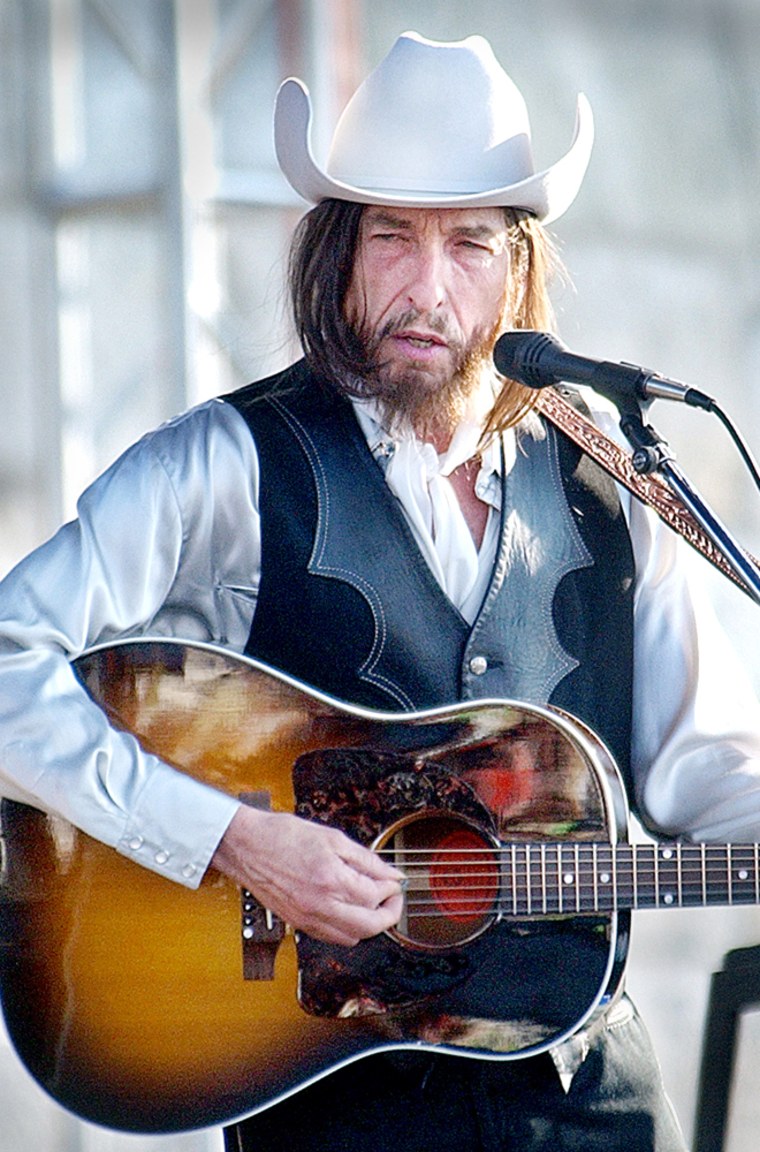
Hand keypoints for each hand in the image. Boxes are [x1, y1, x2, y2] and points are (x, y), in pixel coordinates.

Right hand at [210, 805, 404, 945]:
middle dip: (389, 914)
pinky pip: (332, 938)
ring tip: (372, 904)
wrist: (246, 846)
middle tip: (392, 898)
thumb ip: (366, 859)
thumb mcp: (332, 838)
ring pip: (352, 938)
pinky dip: (348, 929)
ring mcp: (308, 918)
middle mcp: (320, 905)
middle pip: (370, 926)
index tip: (394, 880)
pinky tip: (349, 911)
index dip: (391, 888)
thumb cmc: (283, 836)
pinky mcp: (298, 924)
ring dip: (369, 924)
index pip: (375, 895)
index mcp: (330, 879)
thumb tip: (391, 873)